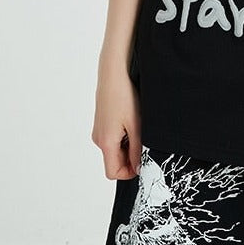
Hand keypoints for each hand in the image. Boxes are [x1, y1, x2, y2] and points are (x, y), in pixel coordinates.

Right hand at [92, 65, 141, 179]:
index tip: (144, 160)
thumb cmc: (124, 95)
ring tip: (138, 124)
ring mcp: (99, 129)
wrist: (113, 71)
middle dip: (131, 155)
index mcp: (106, 142)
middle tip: (144, 138)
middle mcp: (99, 138)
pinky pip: (113, 136)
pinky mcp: (102, 121)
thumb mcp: (136, 125)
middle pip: (115, 160)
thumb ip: (138, 150)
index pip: (113, 172)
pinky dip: (124, 133)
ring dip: (128, 143)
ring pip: (115, 148)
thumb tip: (139, 168)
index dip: (130, 171)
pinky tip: (132, 117)